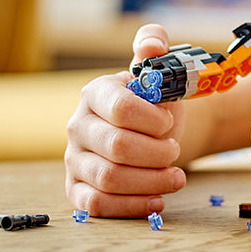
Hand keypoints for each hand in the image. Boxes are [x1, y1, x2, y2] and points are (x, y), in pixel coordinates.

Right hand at [65, 24, 187, 216]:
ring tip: (175, 177)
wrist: (155, 135)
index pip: (121, 108)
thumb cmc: (157, 104)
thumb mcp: (161, 71)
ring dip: (151, 181)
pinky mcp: (78, 190)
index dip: (154, 120)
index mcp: (96, 93)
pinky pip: (96, 205)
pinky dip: (131, 206)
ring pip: (109, 179)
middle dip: (158, 153)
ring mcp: (74, 160)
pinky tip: (157, 200)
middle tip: (175, 151)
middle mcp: (78, 126)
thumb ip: (156, 47)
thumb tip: (151, 44)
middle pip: (118, 147)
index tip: (169, 121)